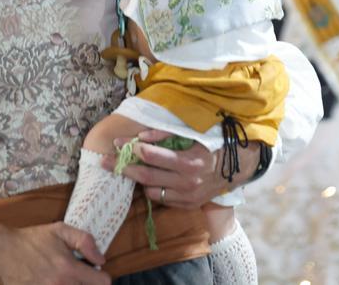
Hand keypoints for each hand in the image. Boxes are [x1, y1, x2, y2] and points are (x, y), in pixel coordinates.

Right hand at [0, 221, 109, 284]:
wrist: (1, 251)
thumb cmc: (32, 240)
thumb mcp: (60, 230)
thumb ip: (85, 241)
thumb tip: (101, 259)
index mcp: (68, 268)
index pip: (102, 283)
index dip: (102, 277)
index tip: (94, 273)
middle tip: (79, 277)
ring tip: (66, 281)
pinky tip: (54, 284)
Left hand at [104, 129, 258, 208]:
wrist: (234, 167)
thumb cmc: (210, 144)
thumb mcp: (191, 133)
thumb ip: (165, 134)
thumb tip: (140, 137)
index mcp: (190, 161)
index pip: (152, 156)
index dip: (132, 148)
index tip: (117, 143)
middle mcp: (188, 182)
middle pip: (146, 176)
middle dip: (122, 167)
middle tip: (103, 160)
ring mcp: (188, 196)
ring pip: (151, 190)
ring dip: (136, 179)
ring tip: (125, 168)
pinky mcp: (187, 205)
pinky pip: (160, 199)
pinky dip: (151, 188)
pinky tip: (146, 179)